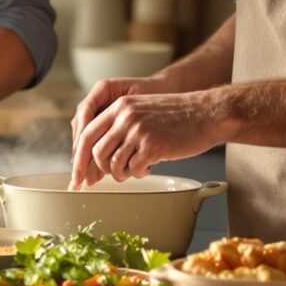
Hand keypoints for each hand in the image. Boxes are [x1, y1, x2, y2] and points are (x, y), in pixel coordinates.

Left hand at [71, 86, 226, 186]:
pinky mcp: (152, 145)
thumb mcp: (142, 110)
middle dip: (96, 171)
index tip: (77, 175)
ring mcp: (138, 131)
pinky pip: (133, 169)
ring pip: (113, 163)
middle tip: (104, 179)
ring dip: (120, 173)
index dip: (79, 157)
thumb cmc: (177, 116)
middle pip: (95, 151)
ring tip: (133, 170)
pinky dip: (138, 173)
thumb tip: (99, 155)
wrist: (208, 113)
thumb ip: (120, 125)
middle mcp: (125, 117)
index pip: (87, 133)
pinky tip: (147, 167)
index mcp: (119, 107)